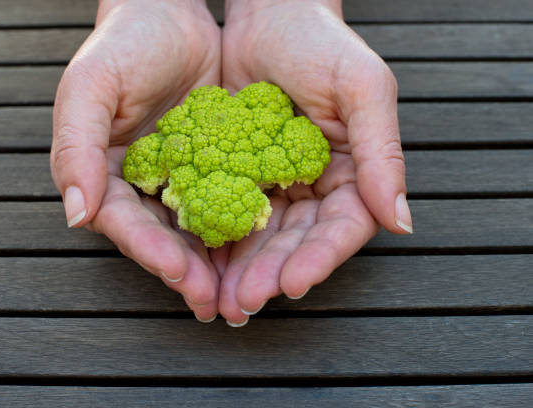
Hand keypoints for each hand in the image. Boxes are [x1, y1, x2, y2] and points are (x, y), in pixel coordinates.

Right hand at [50, 0, 220, 320]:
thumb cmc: (121, 46)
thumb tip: (76, 214)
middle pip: (164, 238)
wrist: (168, 13)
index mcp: (106, 176)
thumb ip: (76, 147)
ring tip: (240, 293)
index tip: (179, 273)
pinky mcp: (217, 165)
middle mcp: (144, 185)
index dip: (150, 251)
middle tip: (216, 303)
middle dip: (188, 272)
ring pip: (199, 229)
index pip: (126, 224)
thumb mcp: (89, 88)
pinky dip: (243, 226)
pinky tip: (260, 248)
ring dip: (218, 264)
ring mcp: (182, 178)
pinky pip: (230, 200)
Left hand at [215, 0, 412, 324]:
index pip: (342, 228)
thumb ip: (382, 153)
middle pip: (297, 242)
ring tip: (221, 297)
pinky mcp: (239, 175)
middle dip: (272, 273)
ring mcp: (275, 183)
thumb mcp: (362, 89)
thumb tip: (401, 220)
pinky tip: (202, 262)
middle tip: (245, 301)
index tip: (294, 282)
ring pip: (261, 237)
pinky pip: (228, 213)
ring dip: (242, 268)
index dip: (320, 258)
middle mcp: (314, 186)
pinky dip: (218, 239)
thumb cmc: (321, 43)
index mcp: (352, 173)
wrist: (268, 14)